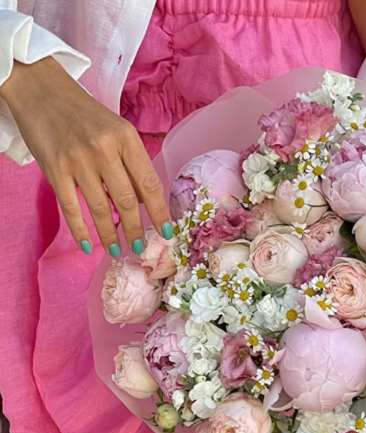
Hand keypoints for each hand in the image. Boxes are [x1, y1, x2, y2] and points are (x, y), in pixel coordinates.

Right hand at [0, 57, 172, 255]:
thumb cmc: (86, 115)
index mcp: (126, 138)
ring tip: (117, 250)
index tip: (167, 232)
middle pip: (127, 201)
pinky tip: (88, 246)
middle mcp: (104, 150)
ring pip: (101, 208)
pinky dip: (81, 231)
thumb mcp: (117, 130)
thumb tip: (145, 202)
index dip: (160, 212)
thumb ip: (132, 163)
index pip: (150, 183)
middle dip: (136, 230)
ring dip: (110, 235)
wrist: (40, 90)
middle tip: (140, 248)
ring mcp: (78, 161)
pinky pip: (71, 208)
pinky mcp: (55, 170)